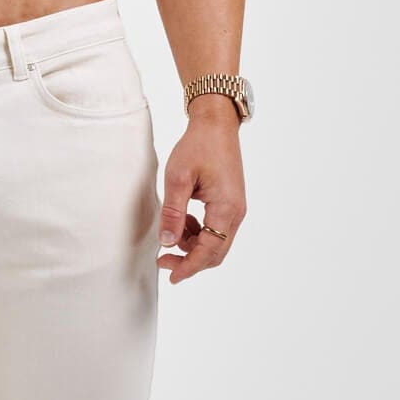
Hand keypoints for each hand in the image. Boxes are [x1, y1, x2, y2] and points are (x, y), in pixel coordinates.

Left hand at [157, 104, 245, 284]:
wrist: (216, 124)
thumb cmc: (199, 145)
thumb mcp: (178, 178)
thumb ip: (173, 212)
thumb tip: (167, 242)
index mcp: (226, 209)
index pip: (209, 251)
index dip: (189, 266)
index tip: (170, 275)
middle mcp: (236, 213)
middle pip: (216, 252)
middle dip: (190, 261)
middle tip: (163, 261)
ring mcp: (235, 209)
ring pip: (216, 242)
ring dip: (193, 246)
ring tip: (170, 235)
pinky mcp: (230, 203)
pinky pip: (216, 229)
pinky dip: (198, 233)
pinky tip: (182, 221)